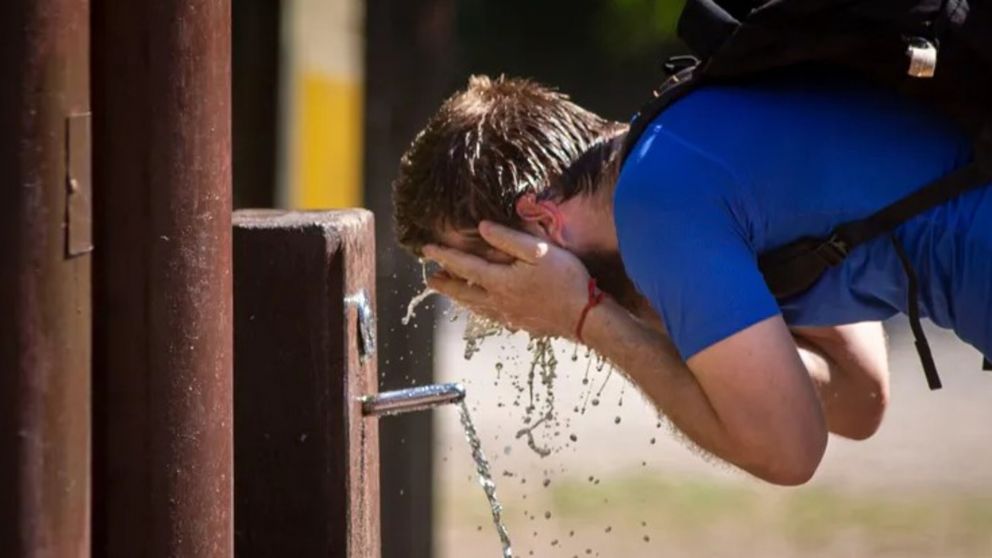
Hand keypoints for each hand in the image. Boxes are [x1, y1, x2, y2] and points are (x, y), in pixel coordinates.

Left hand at [422, 221, 590, 338]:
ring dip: (460, 298)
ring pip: (476, 306)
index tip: (427, 249)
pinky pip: (492, 316)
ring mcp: (509, 316)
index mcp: (500, 281)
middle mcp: (499, 301)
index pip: (464, 267)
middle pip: (464, 292)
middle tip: (430, 279)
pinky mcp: (522, 324)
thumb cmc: (565, 279)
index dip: (444, 256)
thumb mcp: (539, 251)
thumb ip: (508, 239)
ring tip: (450, 292)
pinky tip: (485, 308)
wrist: (585, 317)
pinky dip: (480, 309)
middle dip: (445, 284)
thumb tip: (482, 227)